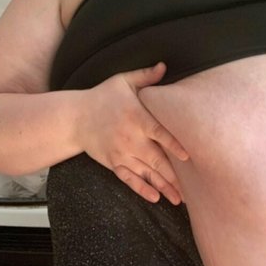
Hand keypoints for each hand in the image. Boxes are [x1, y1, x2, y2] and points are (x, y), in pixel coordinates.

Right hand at [78, 62, 188, 204]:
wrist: (75, 118)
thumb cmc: (103, 96)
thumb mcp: (123, 81)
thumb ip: (146, 76)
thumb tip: (165, 65)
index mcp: (138, 119)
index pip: (160, 134)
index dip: (174, 146)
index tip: (188, 158)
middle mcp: (131, 139)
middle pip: (156, 160)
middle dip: (174, 177)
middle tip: (190, 191)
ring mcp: (121, 154)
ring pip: (146, 174)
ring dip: (163, 187)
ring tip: (179, 200)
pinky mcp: (113, 163)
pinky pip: (129, 179)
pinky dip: (142, 189)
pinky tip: (155, 198)